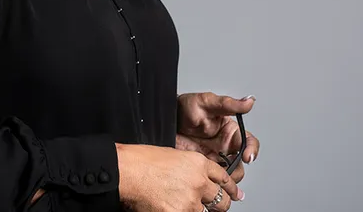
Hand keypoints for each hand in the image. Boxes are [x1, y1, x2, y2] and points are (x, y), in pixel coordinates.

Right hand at [116, 143, 240, 211]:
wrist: (126, 171)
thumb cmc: (141, 161)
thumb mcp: (172, 156)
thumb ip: (189, 169)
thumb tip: (195, 180)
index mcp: (198, 163)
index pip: (223, 177)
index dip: (231, 187)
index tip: (235, 193)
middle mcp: (198, 182)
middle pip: (221, 199)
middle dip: (223, 203)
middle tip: (221, 205)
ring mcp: (190, 201)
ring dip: (199, 210)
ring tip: (186, 205)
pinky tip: (173, 208)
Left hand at [175, 93, 259, 183]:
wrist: (164, 118)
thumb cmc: (185, 107)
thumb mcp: (206, 102)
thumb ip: (228, 104)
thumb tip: (249, 101)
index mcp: (231, 132)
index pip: (250, 143)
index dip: (252, 150)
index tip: (246, 157)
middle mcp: (225, 147)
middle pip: (241, 166)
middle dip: (236, 172)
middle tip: (227, 172)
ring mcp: (213, 159)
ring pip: (228, 177)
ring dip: (224, 181)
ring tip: (214, 177)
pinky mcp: (202, 168)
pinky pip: (211, 180)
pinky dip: (211, 184)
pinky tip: (205, 180)